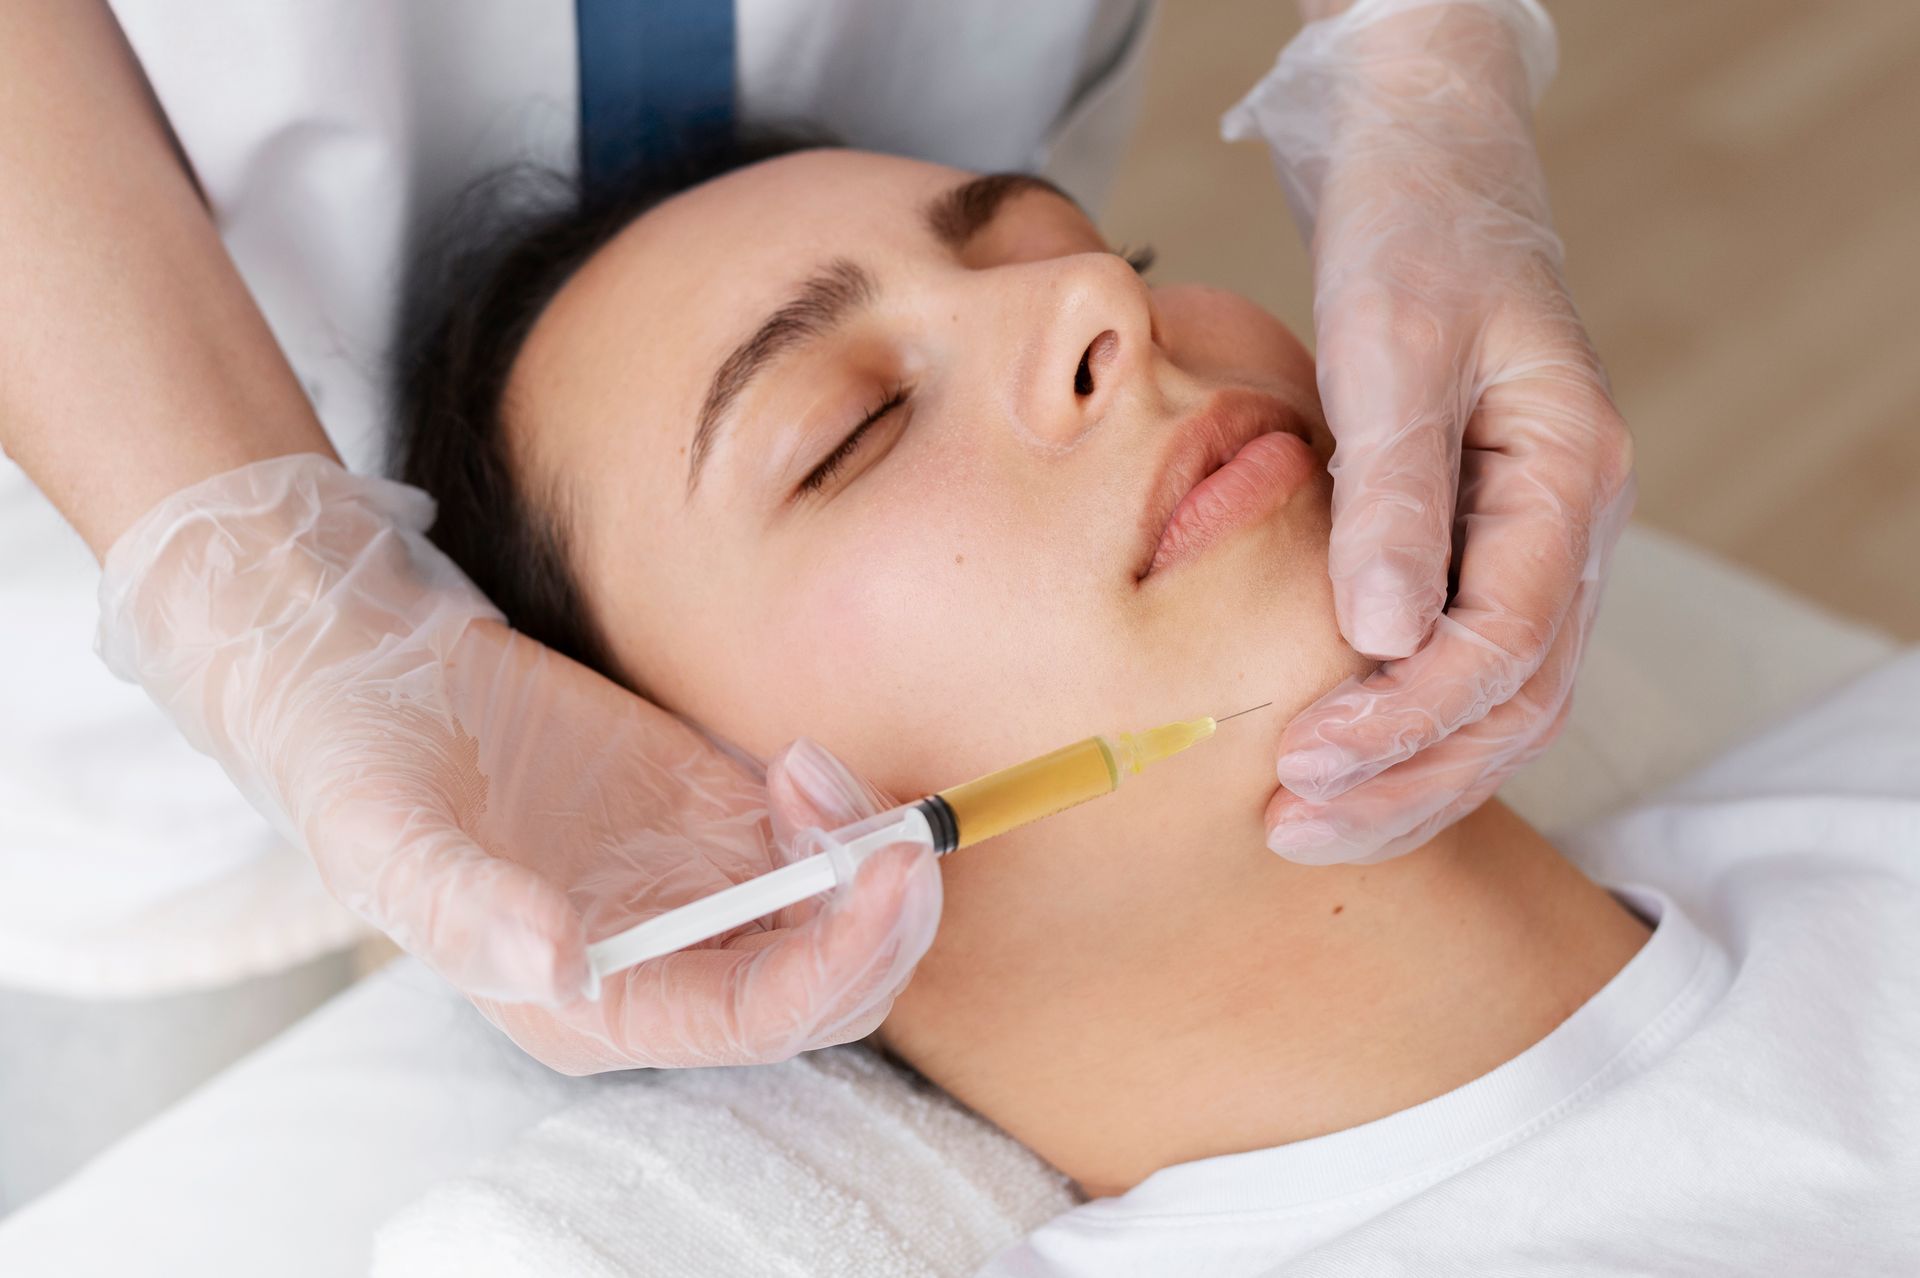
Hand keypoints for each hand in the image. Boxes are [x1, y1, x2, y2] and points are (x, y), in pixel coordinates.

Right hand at [97, 453, 940, 1067]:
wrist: (368, 669)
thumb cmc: (358, 770)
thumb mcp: (385, 837)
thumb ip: (466, 909)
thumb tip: (558, 967)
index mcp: (591, 1010)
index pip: (756, 1021)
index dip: (834, 963)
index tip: (880, 876)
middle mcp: (662, 967)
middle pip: (827, 987)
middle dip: (882, 921)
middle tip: (897, 834)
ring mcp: (698, 891)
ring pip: (840, 919)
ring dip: (861, 855)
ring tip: (802, 767)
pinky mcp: (714, 819)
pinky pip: (821, 845)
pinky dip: (838, 810)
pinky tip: (797, 760)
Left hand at [1224, 0, 1634, 862]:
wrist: (1427, 181)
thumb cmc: (1412, 242)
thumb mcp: (1393, 344)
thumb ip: (1391, 491)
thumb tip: (1384, 636)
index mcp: (1570, 477)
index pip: (1506, 642)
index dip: (1407, 718)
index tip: (1304, 760)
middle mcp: (1569, 530)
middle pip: (1515, 704)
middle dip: (1407, 780)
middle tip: (1293, 826)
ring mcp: (1531, 547)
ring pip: (1496, 707)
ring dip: (1405, 779)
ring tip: (1300, 827)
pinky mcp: (1480, 552)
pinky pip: (1462, 671)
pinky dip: (1402, 734)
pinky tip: (1331, 770)